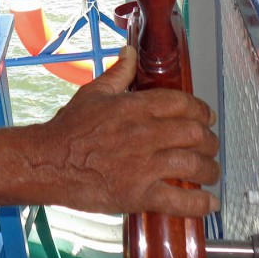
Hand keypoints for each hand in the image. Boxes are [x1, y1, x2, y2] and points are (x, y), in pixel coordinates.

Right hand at [37, 46, 219, 216]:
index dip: (201, 110)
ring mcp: (144, 166)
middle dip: (209, 140)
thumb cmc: (68, 129)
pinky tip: (209, 203)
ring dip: (210, 169)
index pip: (182, 103)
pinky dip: (200, 204)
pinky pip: (179, 200)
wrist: (47, 162)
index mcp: (135, 107)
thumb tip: (129, 53)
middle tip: (210, 145)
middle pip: (194, 134)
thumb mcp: (93, 93)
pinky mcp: (139, 194)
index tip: (207, 117)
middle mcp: (144, 134)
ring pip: (194, 165)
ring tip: (211, 172)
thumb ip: (118, 73)